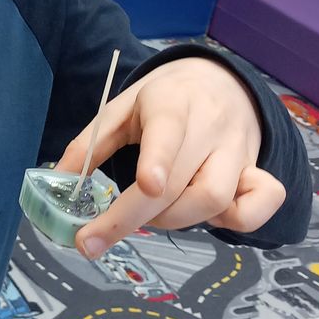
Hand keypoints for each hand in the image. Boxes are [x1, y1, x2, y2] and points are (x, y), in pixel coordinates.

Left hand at [55, 57, 285, 256]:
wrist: (219, 82)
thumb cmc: (162, 101)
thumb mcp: (120, 110)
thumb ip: (89, 145)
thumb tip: (59, 183)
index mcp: (172, 103)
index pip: (169, 131)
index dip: (159, 160)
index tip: (146, 186)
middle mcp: (211, 126)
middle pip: (181, 183)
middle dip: (133, 217)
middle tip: (94, 237)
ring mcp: (238, 150)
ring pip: (216, 200)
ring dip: (175, 220)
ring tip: (151, 213)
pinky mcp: (256, 171)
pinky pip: (258, 206)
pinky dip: (235, 222)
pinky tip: (203, 216)